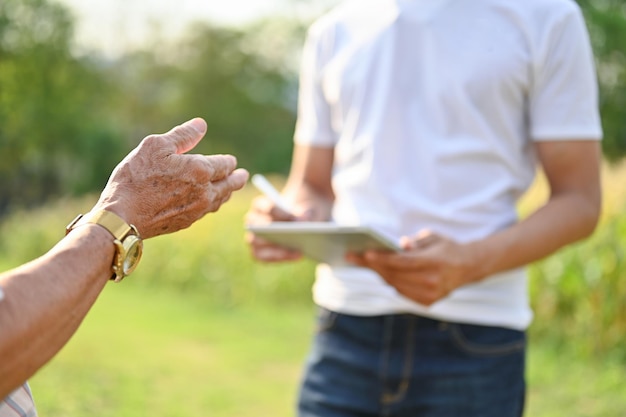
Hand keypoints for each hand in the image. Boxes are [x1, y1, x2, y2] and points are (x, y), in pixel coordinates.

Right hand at [93, 118, 248, 238]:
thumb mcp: (156, 146)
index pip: (224, 165)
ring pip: (220, 200)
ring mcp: (198, 209)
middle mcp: (205, 192)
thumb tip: (202, 124)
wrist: (123, 216)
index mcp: (200, 171)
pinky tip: (210, 201)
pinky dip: (213, 203)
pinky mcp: (187, 221)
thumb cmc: (136, 177)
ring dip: (227, 192)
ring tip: (230, 188)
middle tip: (244, 176)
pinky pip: (208, 211)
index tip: (231, 161)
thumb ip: (183, 136)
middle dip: (237, 178)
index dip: (228, 162)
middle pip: (229, 185)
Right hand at [244, 195, 308, 261]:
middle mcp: (252, 221)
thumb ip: (304, 213)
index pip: (268, 208)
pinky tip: (297, 256)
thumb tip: (302, 221)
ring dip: (278, 247)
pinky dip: (281, 257)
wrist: (294, 224)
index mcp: (260, 205)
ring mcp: (252, 238)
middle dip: (277, 232)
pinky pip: (265, 257)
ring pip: (260, 243)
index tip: (295, 219)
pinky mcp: (257, 252)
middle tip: (294, 236)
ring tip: (298, 250)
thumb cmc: (297, 214)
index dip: (282, 214)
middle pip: (261, 226)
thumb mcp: (305, 210)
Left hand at [346, 230, 480, 305]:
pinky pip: (401, 291)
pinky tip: (379, 271)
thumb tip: (399, 245)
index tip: (365, 253)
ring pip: (394, 284)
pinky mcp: (427, 303)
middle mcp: (432, 282)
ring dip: (378, 273)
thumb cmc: (446, 247)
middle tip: (353, 256)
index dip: (382, 258)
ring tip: (362, 262)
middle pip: (394, 274)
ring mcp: (430, 295)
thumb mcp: (433, 237)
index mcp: (435, 263)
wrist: (468, 267)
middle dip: (372, 265)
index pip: (402, 262)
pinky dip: (390, 281)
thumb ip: (416, 242)